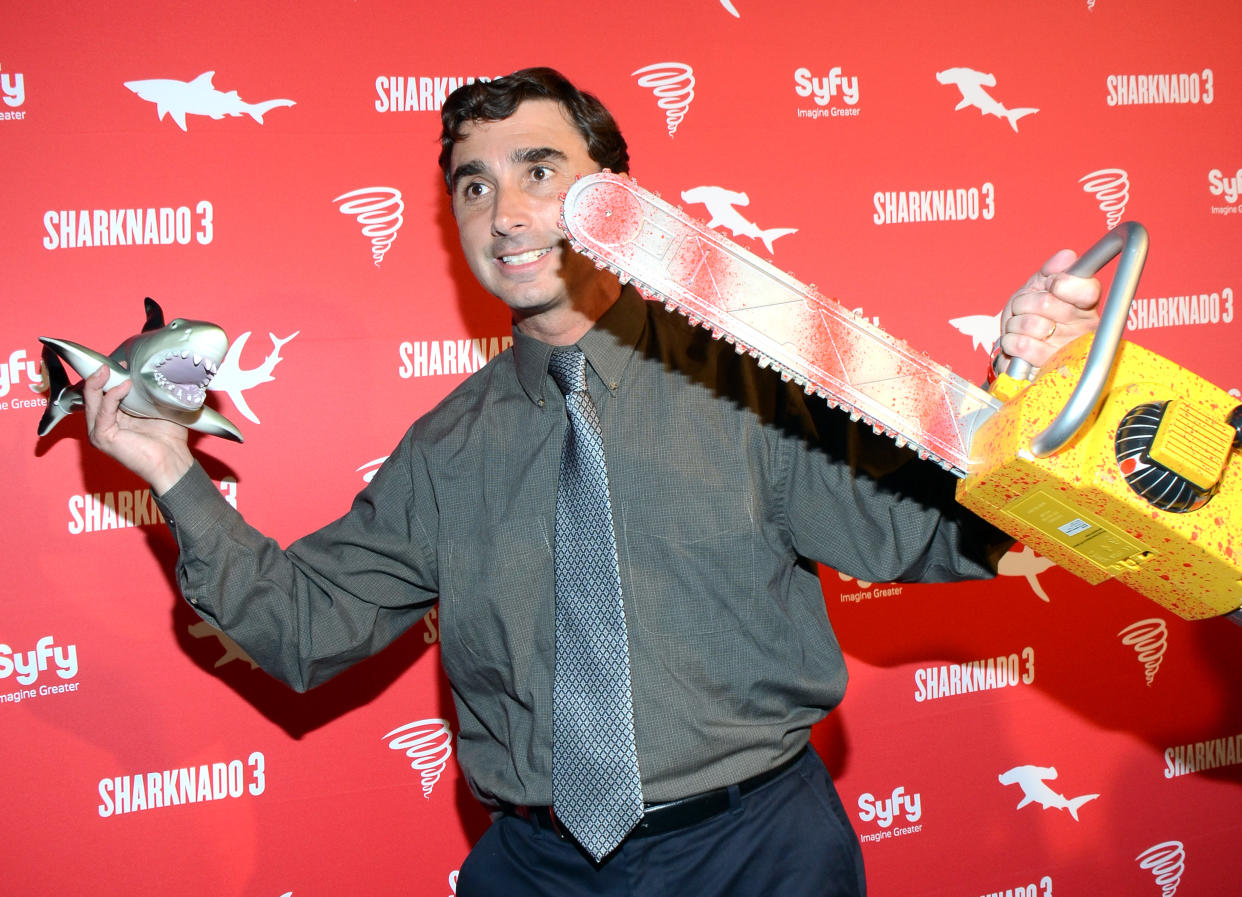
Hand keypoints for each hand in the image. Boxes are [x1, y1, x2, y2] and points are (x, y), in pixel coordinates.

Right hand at [81, 367, 193, 494]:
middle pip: (92, 394)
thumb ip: (146, 391)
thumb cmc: (169, 437)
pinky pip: (103, 411)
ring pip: (93, 400)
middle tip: (109, 363)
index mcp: (113, 416)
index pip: (101, 392)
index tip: (119, 361)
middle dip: (98, 376)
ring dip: (99, 382)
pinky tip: (124, 386)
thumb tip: (148, 369)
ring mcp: (100, 431)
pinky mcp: (103, 437)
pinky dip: (112, 396)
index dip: (107, 376)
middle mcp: (102, 424)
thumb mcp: (156, 407)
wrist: (173, 461)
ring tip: (108, 369)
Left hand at [995, 248, 1101, 374]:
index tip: (1052, 284)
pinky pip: (1021, 344)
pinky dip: (1009, 340)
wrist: (1017, 351)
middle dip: (1024, 303)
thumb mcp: (1039, 287)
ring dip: (1014, 323)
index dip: (1061, 283)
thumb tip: (1067, 257)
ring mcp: (1067, 350)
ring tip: (1020, 327)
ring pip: (1031, 324)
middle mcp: (1083, 329)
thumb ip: (1052, 270)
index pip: (1086, 290)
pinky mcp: (1047, 367)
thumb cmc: (1031, 316)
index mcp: (1086, 305)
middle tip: (1024, 309)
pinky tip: (1016, 342)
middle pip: (1047, 303)